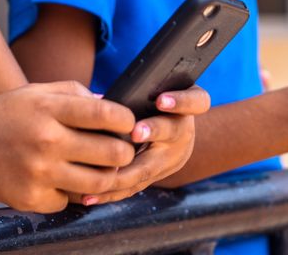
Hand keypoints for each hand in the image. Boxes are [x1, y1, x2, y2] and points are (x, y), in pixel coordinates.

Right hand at [0, 81, 136, 212]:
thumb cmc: (0, 117)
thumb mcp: (33, 92)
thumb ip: (73, 91)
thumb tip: (110, 103)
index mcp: (47, 108)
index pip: (104, 114)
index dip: (126, 120)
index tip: (129, 124)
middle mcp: (46, 140)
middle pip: (111, 153)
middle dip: (125, 152)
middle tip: (123, 150)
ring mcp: (39, 173)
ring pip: (99, 183)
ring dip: (109, 177)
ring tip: (106, 168)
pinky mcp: (32, 199)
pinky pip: (71, 200)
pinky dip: (74, 193)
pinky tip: (68, 180)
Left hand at [78, 85, 210, 204]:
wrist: (178, 134)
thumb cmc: (157, 101)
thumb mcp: (161, 91)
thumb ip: (140, 91)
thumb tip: (99, 99)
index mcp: (187, 108)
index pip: (196, 101)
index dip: (180, 101)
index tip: (161, 100)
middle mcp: (183, 134)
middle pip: (172, 132)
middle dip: (152, 132)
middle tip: (136, 132)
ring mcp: (172, 159)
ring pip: (150, 167)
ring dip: (126, 172)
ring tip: (107, 173)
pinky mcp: (157, 177)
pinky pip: (135, 186)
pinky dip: (113, 192)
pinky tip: (91, 196)